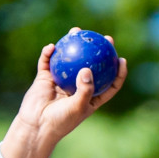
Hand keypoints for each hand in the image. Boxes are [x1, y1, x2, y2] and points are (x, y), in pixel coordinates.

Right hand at [1, 28, 127, 157]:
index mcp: (90, 97)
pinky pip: (47, 62)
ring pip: (69, 59)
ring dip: (73, 44)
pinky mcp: (45, 78)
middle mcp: (77, 86)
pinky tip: (52, 46)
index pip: (109, 83)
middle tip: (105, 38)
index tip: (121, 59)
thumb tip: (87, 69)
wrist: (37, 126)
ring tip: (76, 31)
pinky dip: (49, 53)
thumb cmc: (61, 121)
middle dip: (98, 51)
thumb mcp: (78, 107)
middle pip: (91, 65)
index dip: (117, 72)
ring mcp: (61, 80)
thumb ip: (85, 89)